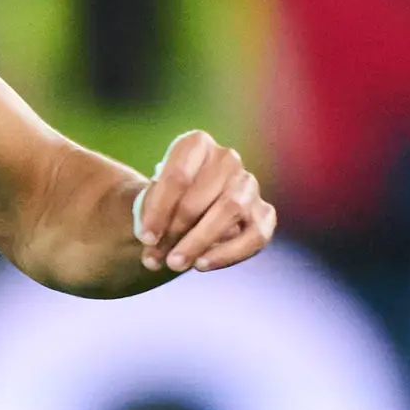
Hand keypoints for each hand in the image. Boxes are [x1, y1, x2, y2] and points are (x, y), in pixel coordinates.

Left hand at [134, 132, 275, 275]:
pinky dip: (227, 253)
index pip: (178, 175)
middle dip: (175, 230)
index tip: (145, 237)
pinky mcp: (264, 214)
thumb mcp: (150, 204)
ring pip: (230, 209)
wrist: (186, 215)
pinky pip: (254, 236)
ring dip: (199, 241)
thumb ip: (150, 218)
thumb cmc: (166, 204)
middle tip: (155, 256)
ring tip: (175, 263)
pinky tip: (201, 265)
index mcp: (197, 145)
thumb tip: (152, 244)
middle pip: (200, 196)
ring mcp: (249, 185)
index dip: (158, 210)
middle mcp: (227, 159)